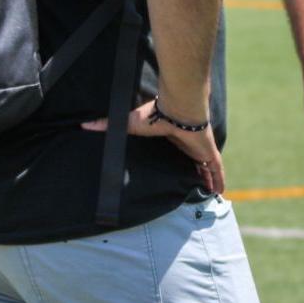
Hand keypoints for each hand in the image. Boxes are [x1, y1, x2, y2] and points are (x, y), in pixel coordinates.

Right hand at [82, 99, 224, 195]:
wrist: (178, 109)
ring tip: (210, 193)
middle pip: (195, 162)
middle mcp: (189, 144)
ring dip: (209, 179)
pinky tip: (219, 192)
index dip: (181, 159)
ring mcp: (201, 148)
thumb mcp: (129, 124)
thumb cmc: (155, 115)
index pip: (178, 151)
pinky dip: (218, 179)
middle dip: (198, 172)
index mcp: (174, 138)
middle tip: (197, 186)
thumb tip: (84, 124)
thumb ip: (109, 125)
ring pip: (208, 168)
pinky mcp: (209, 152)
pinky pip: (216, 169)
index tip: (181, 169)